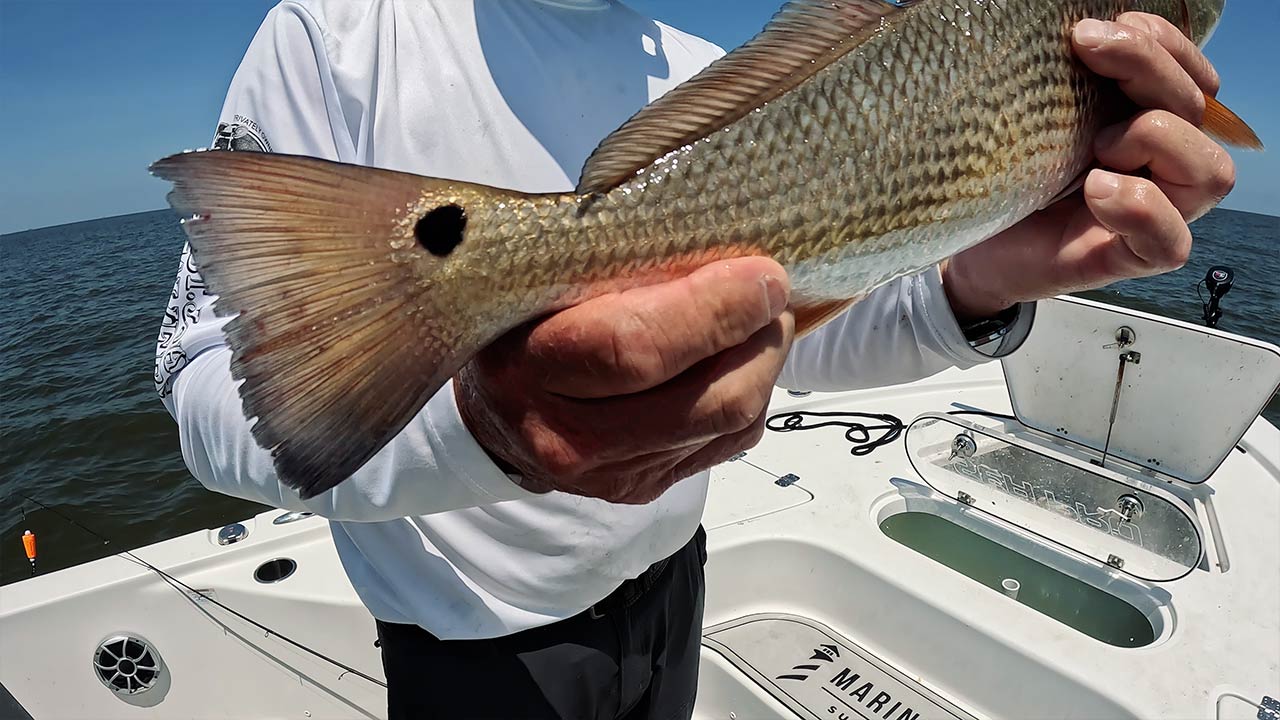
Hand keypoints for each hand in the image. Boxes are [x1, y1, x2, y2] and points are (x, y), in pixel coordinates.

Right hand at [455, 258, 794, 503]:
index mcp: (530, 367)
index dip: (716, 310)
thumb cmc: (524, 323)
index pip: (639, 348)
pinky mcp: (643, 488)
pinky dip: (748, 396)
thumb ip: (617, 262)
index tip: (762, 274)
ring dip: (763, 365)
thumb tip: (723, 241)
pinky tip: (734, 362)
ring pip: (731, 424)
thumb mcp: (544, 277)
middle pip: (707, 400)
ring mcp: (609, 474)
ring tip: (759, 322)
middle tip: (772, 293)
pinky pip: (729, 443)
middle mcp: (567, 437)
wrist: (492, 411)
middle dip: (760, 339)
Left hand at [941, 13, 1235, 320]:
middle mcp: (1160, 165)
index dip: (1160, 43)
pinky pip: (1171, 241)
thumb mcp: (1034, 116)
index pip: (1191, 75)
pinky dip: (1140, 209)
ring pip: (1210, 172)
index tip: (1093, 31)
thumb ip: (1069, 81)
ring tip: (1095, 146)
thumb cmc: (999, 177)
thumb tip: (1083, 32)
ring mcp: (1152, 213)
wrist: (966, 245)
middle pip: (1198, 108)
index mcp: (1146, 122)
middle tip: (1084, 51)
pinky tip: (1095, 190)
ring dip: (1157, 138)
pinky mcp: (1129, 257)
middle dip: (1146, 66)